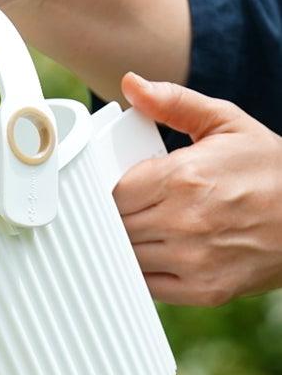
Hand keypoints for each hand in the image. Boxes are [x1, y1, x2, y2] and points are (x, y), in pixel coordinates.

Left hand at [115, 72, 281, 305]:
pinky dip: (141, 272)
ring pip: (125, 255)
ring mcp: (192, 259)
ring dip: (126, 244)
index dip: (109, 191)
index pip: (112, 193)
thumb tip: (132, 85)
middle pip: (115, 225)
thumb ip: (175, 103)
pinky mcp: (202, 289)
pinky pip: (145, 285)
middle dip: (116, 216)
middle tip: (130, 210)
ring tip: (144, 230)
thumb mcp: (227, 124)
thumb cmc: (270, 169)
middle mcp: (184, 221)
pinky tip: (155, 255)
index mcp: (183, 177)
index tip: (117, 190)